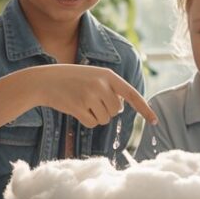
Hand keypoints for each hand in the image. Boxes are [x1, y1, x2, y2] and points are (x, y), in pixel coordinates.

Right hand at [33, 65, 156, 126]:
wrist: (45, 80)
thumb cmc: (70, 79)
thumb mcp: (93, 75)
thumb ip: (109, 88)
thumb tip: (120, 108)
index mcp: (108, 75)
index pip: (132, 94)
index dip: (144, 109)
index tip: (154, 121)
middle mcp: (102, 84)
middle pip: (117, 111)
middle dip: (106, 110)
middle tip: (91, 100)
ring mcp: (91, 96)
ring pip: (105, 119)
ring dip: (95, 116)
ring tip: (82, 102)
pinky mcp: (80, 107)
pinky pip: (93, 123)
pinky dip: (86, 120)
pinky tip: (76, 108)